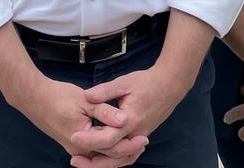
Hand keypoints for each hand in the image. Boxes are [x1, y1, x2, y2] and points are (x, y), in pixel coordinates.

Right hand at [8, 76, 145, 166]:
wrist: (33, 98)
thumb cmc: (57, 97)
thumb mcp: (84, 100)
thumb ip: (105, 111)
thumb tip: (124, 120)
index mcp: (82, 141)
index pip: (112, 149)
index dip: (130, 143)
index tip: (144, 136)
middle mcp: (78, 150)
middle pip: (108, 157)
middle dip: (127, 151)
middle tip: (144, 141)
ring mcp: (75, 148)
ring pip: (102, 156)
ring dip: (118, 151)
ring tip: (135, 142)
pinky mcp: (74, 143)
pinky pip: (95, 151)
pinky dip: (107, 148)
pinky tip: (117, 139)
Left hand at [75, 64, 191, 155]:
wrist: (169, 86)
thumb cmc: (146, 82)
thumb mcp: (124, 82)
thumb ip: (105, 91)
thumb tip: (86, 96)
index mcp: (131, 120)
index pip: (108, 137)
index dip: (90, 139)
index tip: (73, 136)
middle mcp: (136, 133)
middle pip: (114, 155)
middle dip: (93, 161)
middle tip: (74, 159)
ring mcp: (139, 137)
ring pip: (122, 159)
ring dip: (103, 164)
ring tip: (83, 163)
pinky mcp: (140, 137)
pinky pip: (127, 155)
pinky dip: (115, 160)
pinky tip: (101, 158)